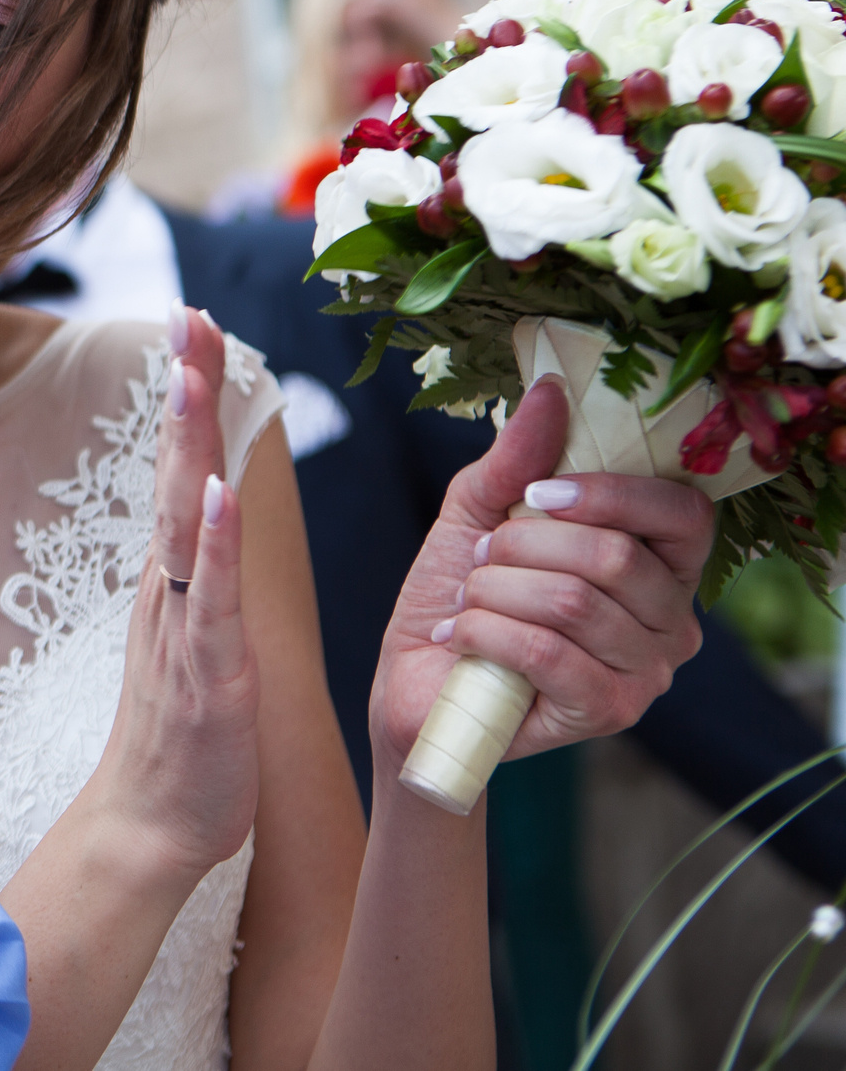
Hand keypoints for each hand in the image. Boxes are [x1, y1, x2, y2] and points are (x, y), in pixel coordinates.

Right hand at [83, 306, 257, 881]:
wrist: (152, 824)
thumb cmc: (187, 733)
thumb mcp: (202, 630)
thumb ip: (205, 566)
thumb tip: (212, 500)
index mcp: (175, 572)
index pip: (182, 463)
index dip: (189, 392)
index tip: (195, 320)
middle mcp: (168, 585)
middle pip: (173, 469)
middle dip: (183, 389)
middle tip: (186, 313)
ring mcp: (181, 626)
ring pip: (181, 519)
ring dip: (186, 444)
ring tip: (189, 375)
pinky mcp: (206, 674)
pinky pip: (208, 599)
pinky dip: (209, 544)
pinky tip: (213, 497)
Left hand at [371, 375, 712, 770]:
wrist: (418, 684)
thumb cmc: (460, 595)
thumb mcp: (478, 511)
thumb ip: (518, 457)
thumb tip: (549, 390)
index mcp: (659, 565)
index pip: (684, 514)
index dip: (612, 493)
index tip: (537, 491)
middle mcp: (672, 622)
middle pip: (615, 556)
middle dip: (522, 544)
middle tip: (483, 555)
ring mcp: (646, 675)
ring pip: (573, 602)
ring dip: (494, 589)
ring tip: (468, 599)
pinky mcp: (605, 713)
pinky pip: (546, 652)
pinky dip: (484, 632)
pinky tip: (460, 635)